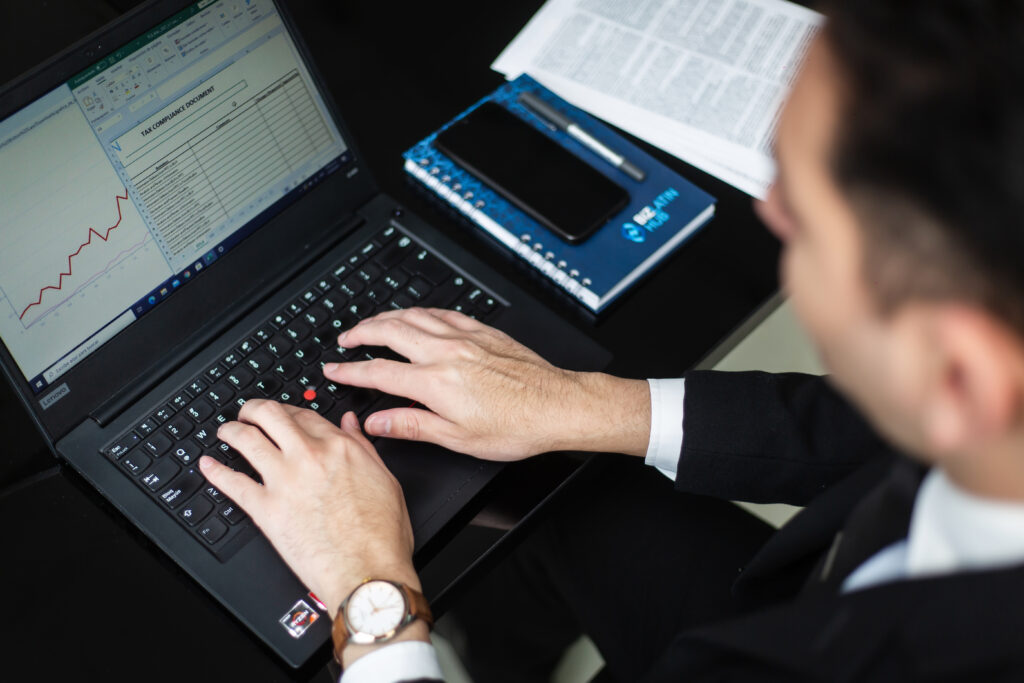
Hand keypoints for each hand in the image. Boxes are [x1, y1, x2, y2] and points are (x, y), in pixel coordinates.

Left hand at [198, 401, 417, 617]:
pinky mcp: (265, 510)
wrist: (366, 572)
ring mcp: (284, 481)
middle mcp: (308, 457)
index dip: (290, 411)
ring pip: (246, 440)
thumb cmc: (380, 535)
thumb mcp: (385, 479)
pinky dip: (215, 471)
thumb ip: (363, 446)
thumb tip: (351, 424)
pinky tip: (208, 465)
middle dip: (253, 409)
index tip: (284, 415)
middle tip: (248, 413)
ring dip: (232, 431)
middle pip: (270, 415)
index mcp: (339, 448)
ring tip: (227, 431)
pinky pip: (232, 483)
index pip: (305, 415)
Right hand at [323, 307, 649, 459]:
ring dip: (386, 317)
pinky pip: (444, 313)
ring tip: (371, 323)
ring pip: (415, 316)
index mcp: (436, 383)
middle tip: (343, 340)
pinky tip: (417, 315)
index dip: (349, 372)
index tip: (333, 370)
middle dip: (360, 333)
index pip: (378, 373)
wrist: (558, 406)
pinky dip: (421, 312)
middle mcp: (447, 353)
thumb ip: (411, 426)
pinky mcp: (484, 332)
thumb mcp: (458, 439)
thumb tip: (376, 424)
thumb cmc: (516, 427)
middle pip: (390, 332)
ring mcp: (466, 338)